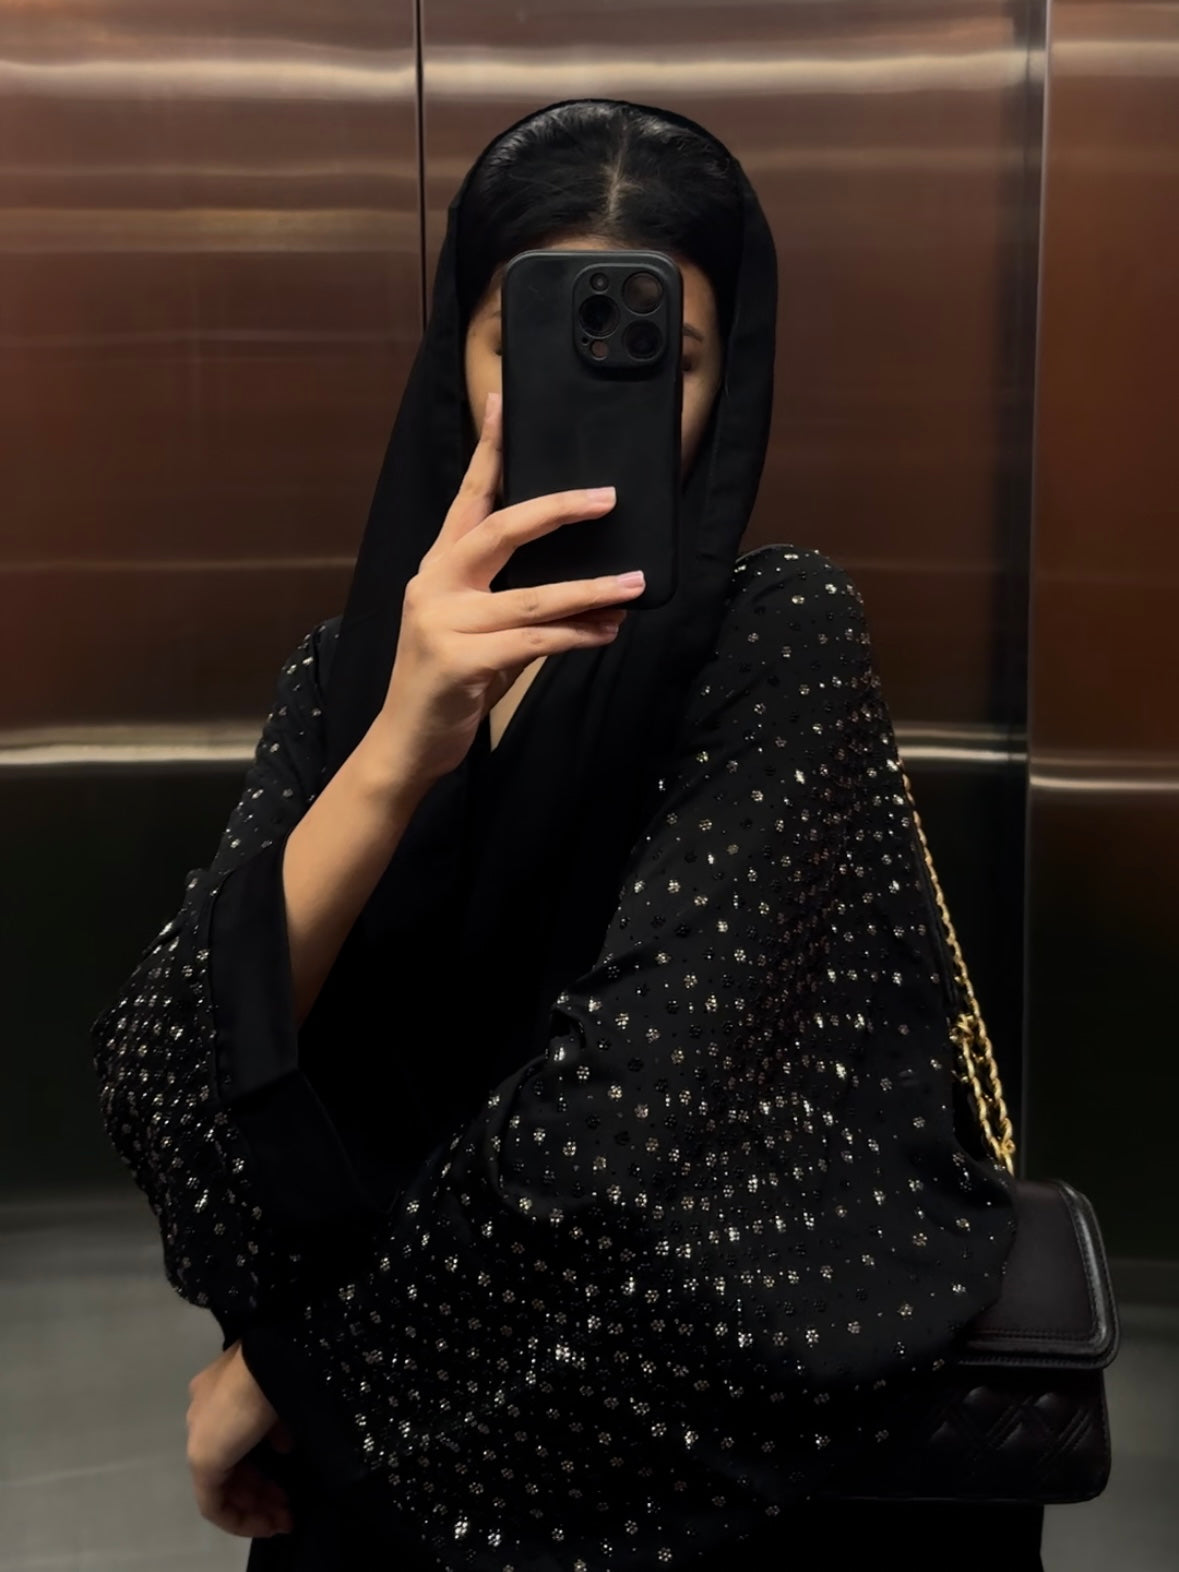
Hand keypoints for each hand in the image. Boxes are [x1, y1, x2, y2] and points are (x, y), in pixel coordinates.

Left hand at [186, 1341, 294, 1537]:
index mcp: (218, 1390)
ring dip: (253, 1507)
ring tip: (283, 1520)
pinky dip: (239, 1518)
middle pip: (229, 1465)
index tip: (286, 1481)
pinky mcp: (202, 1460)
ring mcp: (199, 1437)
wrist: (269, 1360)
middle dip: (259, 1492)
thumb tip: (282, 1445)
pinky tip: (265, 1525)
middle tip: (287, 1508)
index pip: (236, 1438)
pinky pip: (214, 1501)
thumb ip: (278, 1425)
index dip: (261, 1465)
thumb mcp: (283, 1396)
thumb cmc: (281, 1370)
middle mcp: (202, 1413)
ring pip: (222, 1485)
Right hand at [377, 390, 645, 784]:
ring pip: (531, 597)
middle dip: (558, 509)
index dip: (488, 451)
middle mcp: (435, 585)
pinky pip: (533, 643)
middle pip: (500, 530)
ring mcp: (443, 623)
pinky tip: (606, 631)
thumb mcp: (473, 628)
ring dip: (590, 591)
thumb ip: (512, 601)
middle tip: (607, 497)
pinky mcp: (460, 662)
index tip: (504, 402)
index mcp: (437, 568)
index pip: (467, 499)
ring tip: (633, 584)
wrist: (405, 743)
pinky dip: (576, 637)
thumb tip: (591, 589)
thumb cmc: (446, 685)